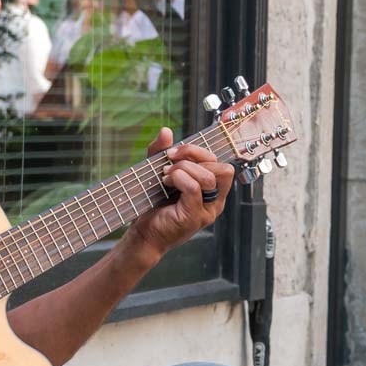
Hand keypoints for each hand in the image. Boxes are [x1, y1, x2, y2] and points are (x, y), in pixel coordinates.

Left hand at [124, 128, 233, 259]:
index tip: (174, 152)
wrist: (143, 234)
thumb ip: (161, 151)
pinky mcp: (194, 218)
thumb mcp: (158, 172)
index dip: (200, 152)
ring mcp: (206, 212)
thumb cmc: (153, 206)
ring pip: (208, 177)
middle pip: (222, 169)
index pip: (221, 164)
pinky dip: (179, 179)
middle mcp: (214, 203)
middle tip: (170, 161)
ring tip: (165, 176)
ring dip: (184, 169)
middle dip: (194, 157)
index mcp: (212, 193)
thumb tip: (166, 131)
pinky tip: (166, 182)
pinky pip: (194, 188)